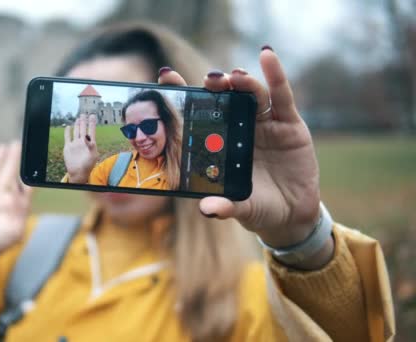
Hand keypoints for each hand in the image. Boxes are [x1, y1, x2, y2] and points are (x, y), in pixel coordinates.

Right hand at [0, 142, 32, 285]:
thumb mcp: (14, 232)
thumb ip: (23, 211)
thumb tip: (27, 194)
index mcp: (13, 205)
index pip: (25, 183)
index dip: (31, 171)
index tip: (38, 158)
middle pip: (9, 172)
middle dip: (14, 158)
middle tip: (19, 144)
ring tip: (4, 146)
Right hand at [63, 114, 98, 182]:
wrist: (78, 172)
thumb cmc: (88, 165)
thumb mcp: (93, 155)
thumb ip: (91, 145)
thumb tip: (88, 137)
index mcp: (90, 143)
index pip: (91, 130)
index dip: (92, 123)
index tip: (93, 116)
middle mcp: (82, 142)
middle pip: (83, 129)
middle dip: (84, 122)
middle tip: (84, 114)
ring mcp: (75, 144)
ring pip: (76, 132)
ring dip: (77, 125)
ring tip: (78, 118)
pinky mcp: (68, 147)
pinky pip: (67, 137)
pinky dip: (67, 132)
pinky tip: (68, 127)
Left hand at [159, 49, 324, 260]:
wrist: (291, 216)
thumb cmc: (257, 208)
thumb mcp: (240, 208)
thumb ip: (225, 206)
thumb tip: (206, 209)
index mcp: (219, 143)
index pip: (198, 113)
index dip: (182, 94)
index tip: (165, 76)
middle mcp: (238, 128)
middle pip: (224, 98)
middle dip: (214, 85)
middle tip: (207, 81)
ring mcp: (263, 123)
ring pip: (251, 94)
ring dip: (241, 82)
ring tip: (233, 78)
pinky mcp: (288, 123)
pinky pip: (282, 96)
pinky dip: (275, 75)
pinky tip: (266, 56)